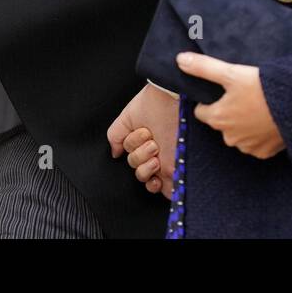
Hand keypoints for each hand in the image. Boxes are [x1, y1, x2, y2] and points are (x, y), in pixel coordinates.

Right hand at [107, 83, 177, 197]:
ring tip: (155, 152)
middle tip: (151, 142)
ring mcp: (166, 163)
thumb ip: (116, 135)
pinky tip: (158, 178)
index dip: (134, 151)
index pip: (133, 161)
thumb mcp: (128, 117)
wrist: (173, 100)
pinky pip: (168, 191)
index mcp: (144, 144)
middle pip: (138, 172)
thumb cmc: (154, 104)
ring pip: (148, 182)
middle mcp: (156, 154)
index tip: (143, 135)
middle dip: (140, 156)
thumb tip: (114, 153)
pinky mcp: (177, 170)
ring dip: (146, 169)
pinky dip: (159, 188)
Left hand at [178, 52, 285, 158]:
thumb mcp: (231, 73)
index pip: (202, 112)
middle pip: (221, 123)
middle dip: (228, 112)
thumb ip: (204, 68)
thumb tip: (180, 60)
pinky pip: (255, 144)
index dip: (210, 101)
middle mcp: (229, 137)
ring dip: (244, 124)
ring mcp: (247, 147)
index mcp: (218, 118)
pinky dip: (259, 134)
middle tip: (244, 96)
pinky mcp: (265, 153)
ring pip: (238, 134)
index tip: (223, 92)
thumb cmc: (262, 89)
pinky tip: (268, 120)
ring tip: (258, 107)